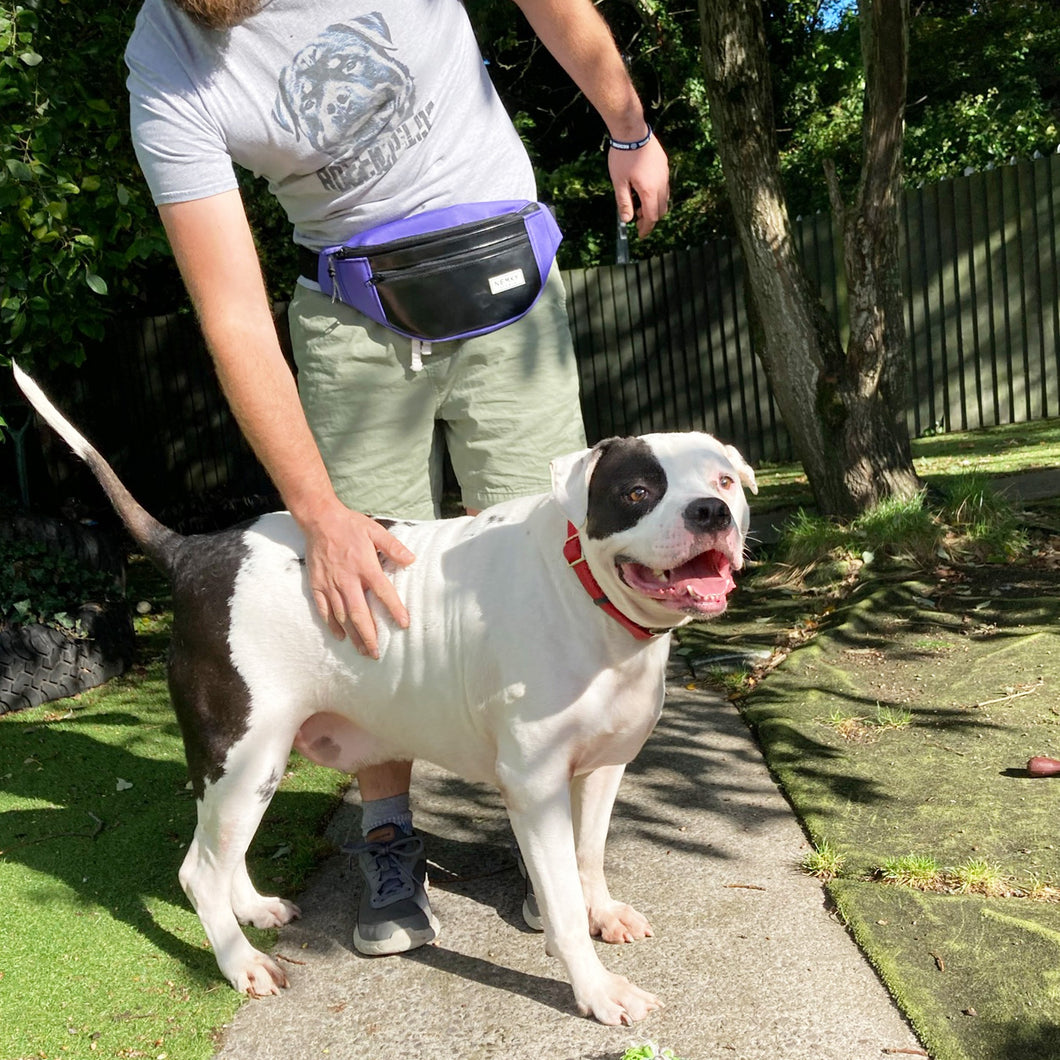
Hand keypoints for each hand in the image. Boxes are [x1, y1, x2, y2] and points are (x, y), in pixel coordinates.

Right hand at [301, 500, 414, 657]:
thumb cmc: (350, 525)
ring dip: (353, 635)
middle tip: (376, 652)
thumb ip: (393, 547)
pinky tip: (340, 636)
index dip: (394, 609)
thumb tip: (411, 559)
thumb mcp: (375, 530)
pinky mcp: (317, 584)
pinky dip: (332, 624)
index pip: (383, 592)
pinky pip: (324, 609)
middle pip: (360, 613)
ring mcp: (330, 584)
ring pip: (342, 616)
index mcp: (365, 566)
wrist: (319, 520)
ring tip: (362, 650)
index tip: (403, 624)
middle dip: (368, 635)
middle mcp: (348, 579)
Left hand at [607, 134, 669, 237]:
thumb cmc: (622, 156)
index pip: (652, 217)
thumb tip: (626, 221)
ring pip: (664, 198)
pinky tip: (643, 188)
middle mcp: (662, 184)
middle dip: (650, 219)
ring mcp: (665, 174)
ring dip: (653, 206)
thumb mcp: (619, 182)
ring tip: (638, 203)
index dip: (646, 229)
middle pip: (661, 210)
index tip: (639, 235)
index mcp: (650, 191)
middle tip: (636, 219)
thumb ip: (624, 203)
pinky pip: (664, 186)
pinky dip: (656, 194)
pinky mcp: (665, 166)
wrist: (632, 130)